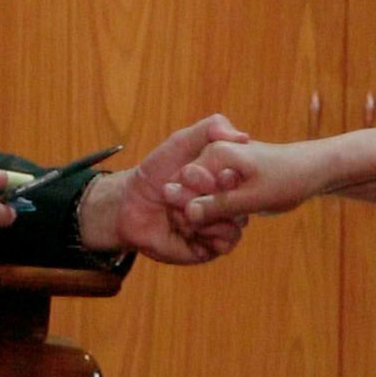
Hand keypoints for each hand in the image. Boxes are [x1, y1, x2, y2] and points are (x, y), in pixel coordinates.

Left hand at [75, 114, 252, 264]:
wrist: (129, 205)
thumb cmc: (156, 172)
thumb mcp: (181, 142)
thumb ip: (210, 129)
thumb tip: (243, 136)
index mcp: (228, 176)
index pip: (246, 175)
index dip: (229, 175)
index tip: (213, 174)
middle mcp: (230, 200)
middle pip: (240, 199)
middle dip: (207, 193)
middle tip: (176, 188)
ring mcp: (223, 224)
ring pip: (234, 222)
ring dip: (201, 214)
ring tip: (174, 210)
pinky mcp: (212, 247)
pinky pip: (225, 244)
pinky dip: (204, 233)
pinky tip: (183, 227)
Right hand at [166, 137, 330, 226]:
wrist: (314, 169)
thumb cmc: (288, 179)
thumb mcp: (254, 197)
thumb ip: (220, 205)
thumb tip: (188, 213)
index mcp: (216, 153)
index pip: (183, 182)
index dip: (185, 207)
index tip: (196, 228)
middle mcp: (215, 156)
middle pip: (190, 190)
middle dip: (198, 214)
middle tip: (213, 232)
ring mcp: (222, 167)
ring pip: (203, 197)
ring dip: (211, 216)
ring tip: (227, 228)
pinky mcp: (231, 179)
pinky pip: (217, 198)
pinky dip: (222, 213)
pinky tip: (234, 224)